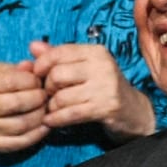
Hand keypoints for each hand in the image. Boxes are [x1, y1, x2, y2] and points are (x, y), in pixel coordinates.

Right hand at [0, 61, 48, 152]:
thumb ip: (12, 69)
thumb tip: (32, 67)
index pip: (12, 81)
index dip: (31, 80)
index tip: (38, 81)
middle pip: (18, 103)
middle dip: (39, 97)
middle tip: (45, 95)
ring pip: (22, 124)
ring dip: (40, 115)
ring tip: (45, 109)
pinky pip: (20, 142)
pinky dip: (37, 134)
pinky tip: (44, 125)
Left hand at [29, 41, 153, 141]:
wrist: (133, 111)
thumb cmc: (103, 88)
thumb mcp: (83, 68)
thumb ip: (58, 56)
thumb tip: (33, 46)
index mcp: (95, 52)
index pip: (58, 52)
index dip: (41, 65)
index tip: (37, 75)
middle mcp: (102, 66)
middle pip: (56, 75)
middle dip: (47, 88)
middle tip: (49, 95)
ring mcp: (106, 87)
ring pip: (61, 97)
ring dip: (51, 107)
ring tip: (53, 109)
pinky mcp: (106, 107)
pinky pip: (70, 114)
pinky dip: (56, 119)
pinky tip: (50, 121)